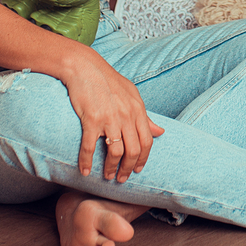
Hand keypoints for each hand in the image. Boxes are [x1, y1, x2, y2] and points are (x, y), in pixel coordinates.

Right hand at [64, 52, 164, 181]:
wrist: (85, 67)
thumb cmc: (108, 81)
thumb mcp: (132, 95)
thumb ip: (145, 115)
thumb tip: (160, 132)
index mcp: (138, 110)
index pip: (147, 141)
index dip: (143, 159)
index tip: (137, 170)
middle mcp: (126, 116)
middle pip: (134, 150)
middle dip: (128, 168)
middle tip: (122, 179)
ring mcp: (110, 118)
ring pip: (116, 152)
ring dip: (111, 168)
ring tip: (107, 176)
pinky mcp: (91, 120)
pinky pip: (89, 147)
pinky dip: (87, 162)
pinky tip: (85, 171)